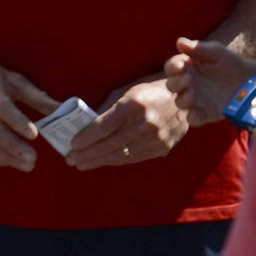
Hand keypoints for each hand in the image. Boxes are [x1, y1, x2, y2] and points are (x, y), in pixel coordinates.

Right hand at [0, 59, 54, 171]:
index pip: (1, 107)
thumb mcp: (14, 80)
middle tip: (33, 159)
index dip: (17, 122)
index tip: (34, 135)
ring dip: (5, 157)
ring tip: (26, 164)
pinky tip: (7, 161)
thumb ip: (37, 97)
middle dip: (13, 147)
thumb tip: (63, 111)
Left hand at [63, 74, 197, 169]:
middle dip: (87, 153)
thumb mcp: (126, 92)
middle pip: (109, 144)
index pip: (103, 126)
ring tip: (81, 163)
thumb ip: (107, 109)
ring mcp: (156, 138)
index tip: (71, 144)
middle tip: (70, 158)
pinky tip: (101, 161)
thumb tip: (85, 126)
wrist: (185, 99)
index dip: (85, 138)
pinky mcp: (163, 148)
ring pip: (120, 154)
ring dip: (97, 160)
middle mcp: (145, 123)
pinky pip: (133, 158)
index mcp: (132, 105)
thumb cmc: (148, 92)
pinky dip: (115, 161)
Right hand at [163, 37, 255, 128]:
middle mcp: (186, 85)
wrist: (248, 81)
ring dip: (183, 99)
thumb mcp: (217, 52)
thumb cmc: (230, 63)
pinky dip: (192, 118)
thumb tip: (179, 42)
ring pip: (179, 102)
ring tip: (192, 94)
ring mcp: (194, 100)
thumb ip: (199, 48)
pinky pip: (193, 118)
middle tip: (188, 79)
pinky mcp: (204, 113)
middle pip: (172, 85)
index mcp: (186, 68)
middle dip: (176, 83)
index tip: (181, 66)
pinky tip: (196, 114)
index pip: (172, 67)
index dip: (173, 67)